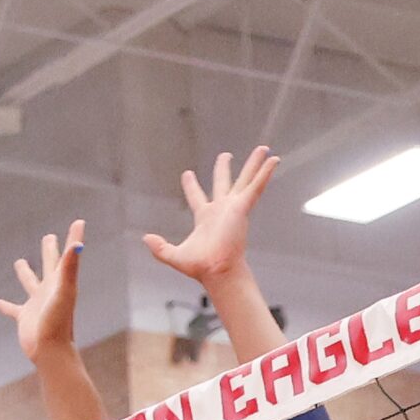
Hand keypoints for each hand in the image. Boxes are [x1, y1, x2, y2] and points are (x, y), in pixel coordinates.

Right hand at [0, 220, 84, 367]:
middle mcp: (50, 290)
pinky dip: (5, 305)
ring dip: (25, 273)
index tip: (79, 222)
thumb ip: (69, 268)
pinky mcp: (25, 317)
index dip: (73, 238)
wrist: (51, 350)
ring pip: (30, 283)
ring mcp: (37, 303)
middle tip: (48, 237)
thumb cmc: (59, 322)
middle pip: (50, 264)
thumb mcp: (64, 291)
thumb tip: (77, 245)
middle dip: (50, 250)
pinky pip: (13, 308)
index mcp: (61, 282)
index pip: (68, 255)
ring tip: (19, 261)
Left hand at [144, 146, 278, 287]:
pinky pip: (255, 187)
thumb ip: (159, 247)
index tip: (187, 173)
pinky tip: (273, 161)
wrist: (217, 270)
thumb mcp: (172, 255)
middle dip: (224, 168)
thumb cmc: (200, 266)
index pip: (197, 197)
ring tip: (262, 149)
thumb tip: (145, 238)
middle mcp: (221, 210)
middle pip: (223, 182)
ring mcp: (234, 207)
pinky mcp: (243, 208)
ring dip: (254, 165)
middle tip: (226, 155)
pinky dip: (264, 174)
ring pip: (245, 180)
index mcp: (204, 217)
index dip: (191, 185)